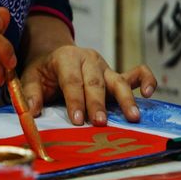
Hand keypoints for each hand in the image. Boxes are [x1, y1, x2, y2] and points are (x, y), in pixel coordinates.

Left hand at [20, 15, 156, 126]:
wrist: (55, 56)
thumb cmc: (43, 71)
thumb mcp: (30, 77)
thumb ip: (31, 94)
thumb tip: (31, 113)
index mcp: (66, 57)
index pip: (72, 80)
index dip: (74, 100)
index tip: (77, 120)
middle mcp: (88, 59)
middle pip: (94, 82)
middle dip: (97, 103)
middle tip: (100, 123)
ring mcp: (104, 66)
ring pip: (116, 80)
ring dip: (125, 99)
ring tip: (132, 117)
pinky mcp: (114, 73)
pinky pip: (134, 73)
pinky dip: (145, 79)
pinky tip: (149, 93)